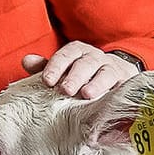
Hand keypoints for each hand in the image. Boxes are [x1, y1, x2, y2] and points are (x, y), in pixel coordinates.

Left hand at [23, 42, 140, 98]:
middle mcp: (96, 58)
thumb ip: (45, 67)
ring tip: (87, 94)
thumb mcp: (63, 71)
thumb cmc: (82, 76)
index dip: (56, 66)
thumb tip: (26, 60)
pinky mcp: (127, 83)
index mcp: (79, 53)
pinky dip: (117, 92)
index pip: (67, 54)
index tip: (47, 81)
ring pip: (106, 73)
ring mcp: (113, 69)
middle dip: (75, 75)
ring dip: (96, 83)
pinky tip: (109, 102)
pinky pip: (123, 86)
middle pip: (86, 62)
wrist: (116, 77)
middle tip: (65, 90)